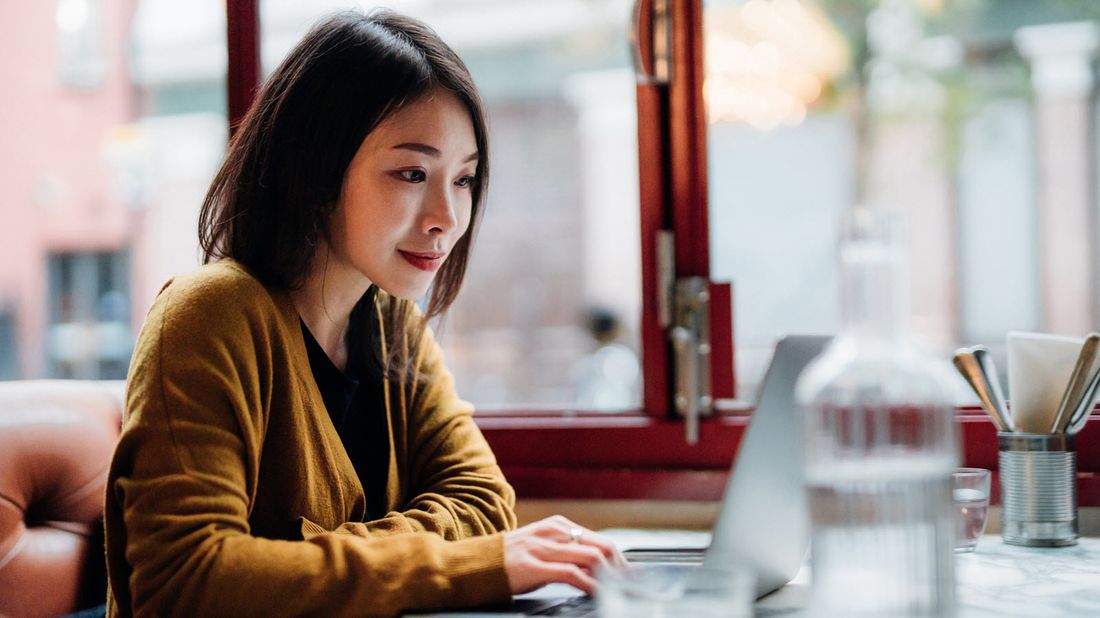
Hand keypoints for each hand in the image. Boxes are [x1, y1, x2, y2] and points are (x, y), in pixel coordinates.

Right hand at [503, 515, 627, 596]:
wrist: (479, 564)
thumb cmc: (511, 559)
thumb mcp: (542, 546)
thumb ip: (566, 551)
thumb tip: (594, 567)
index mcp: (557, 525)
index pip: (599, 539)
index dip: (617, 559)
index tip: (628, 575)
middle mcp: (554, 532)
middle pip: (601, 546)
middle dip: (620, 568)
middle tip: (628, 586)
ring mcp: (544, 548)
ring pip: (591, 557)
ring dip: (609, 576)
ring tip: (617, 590)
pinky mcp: (535, 566)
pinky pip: (572, 574)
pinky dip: (590, 585)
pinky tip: (597, 593)